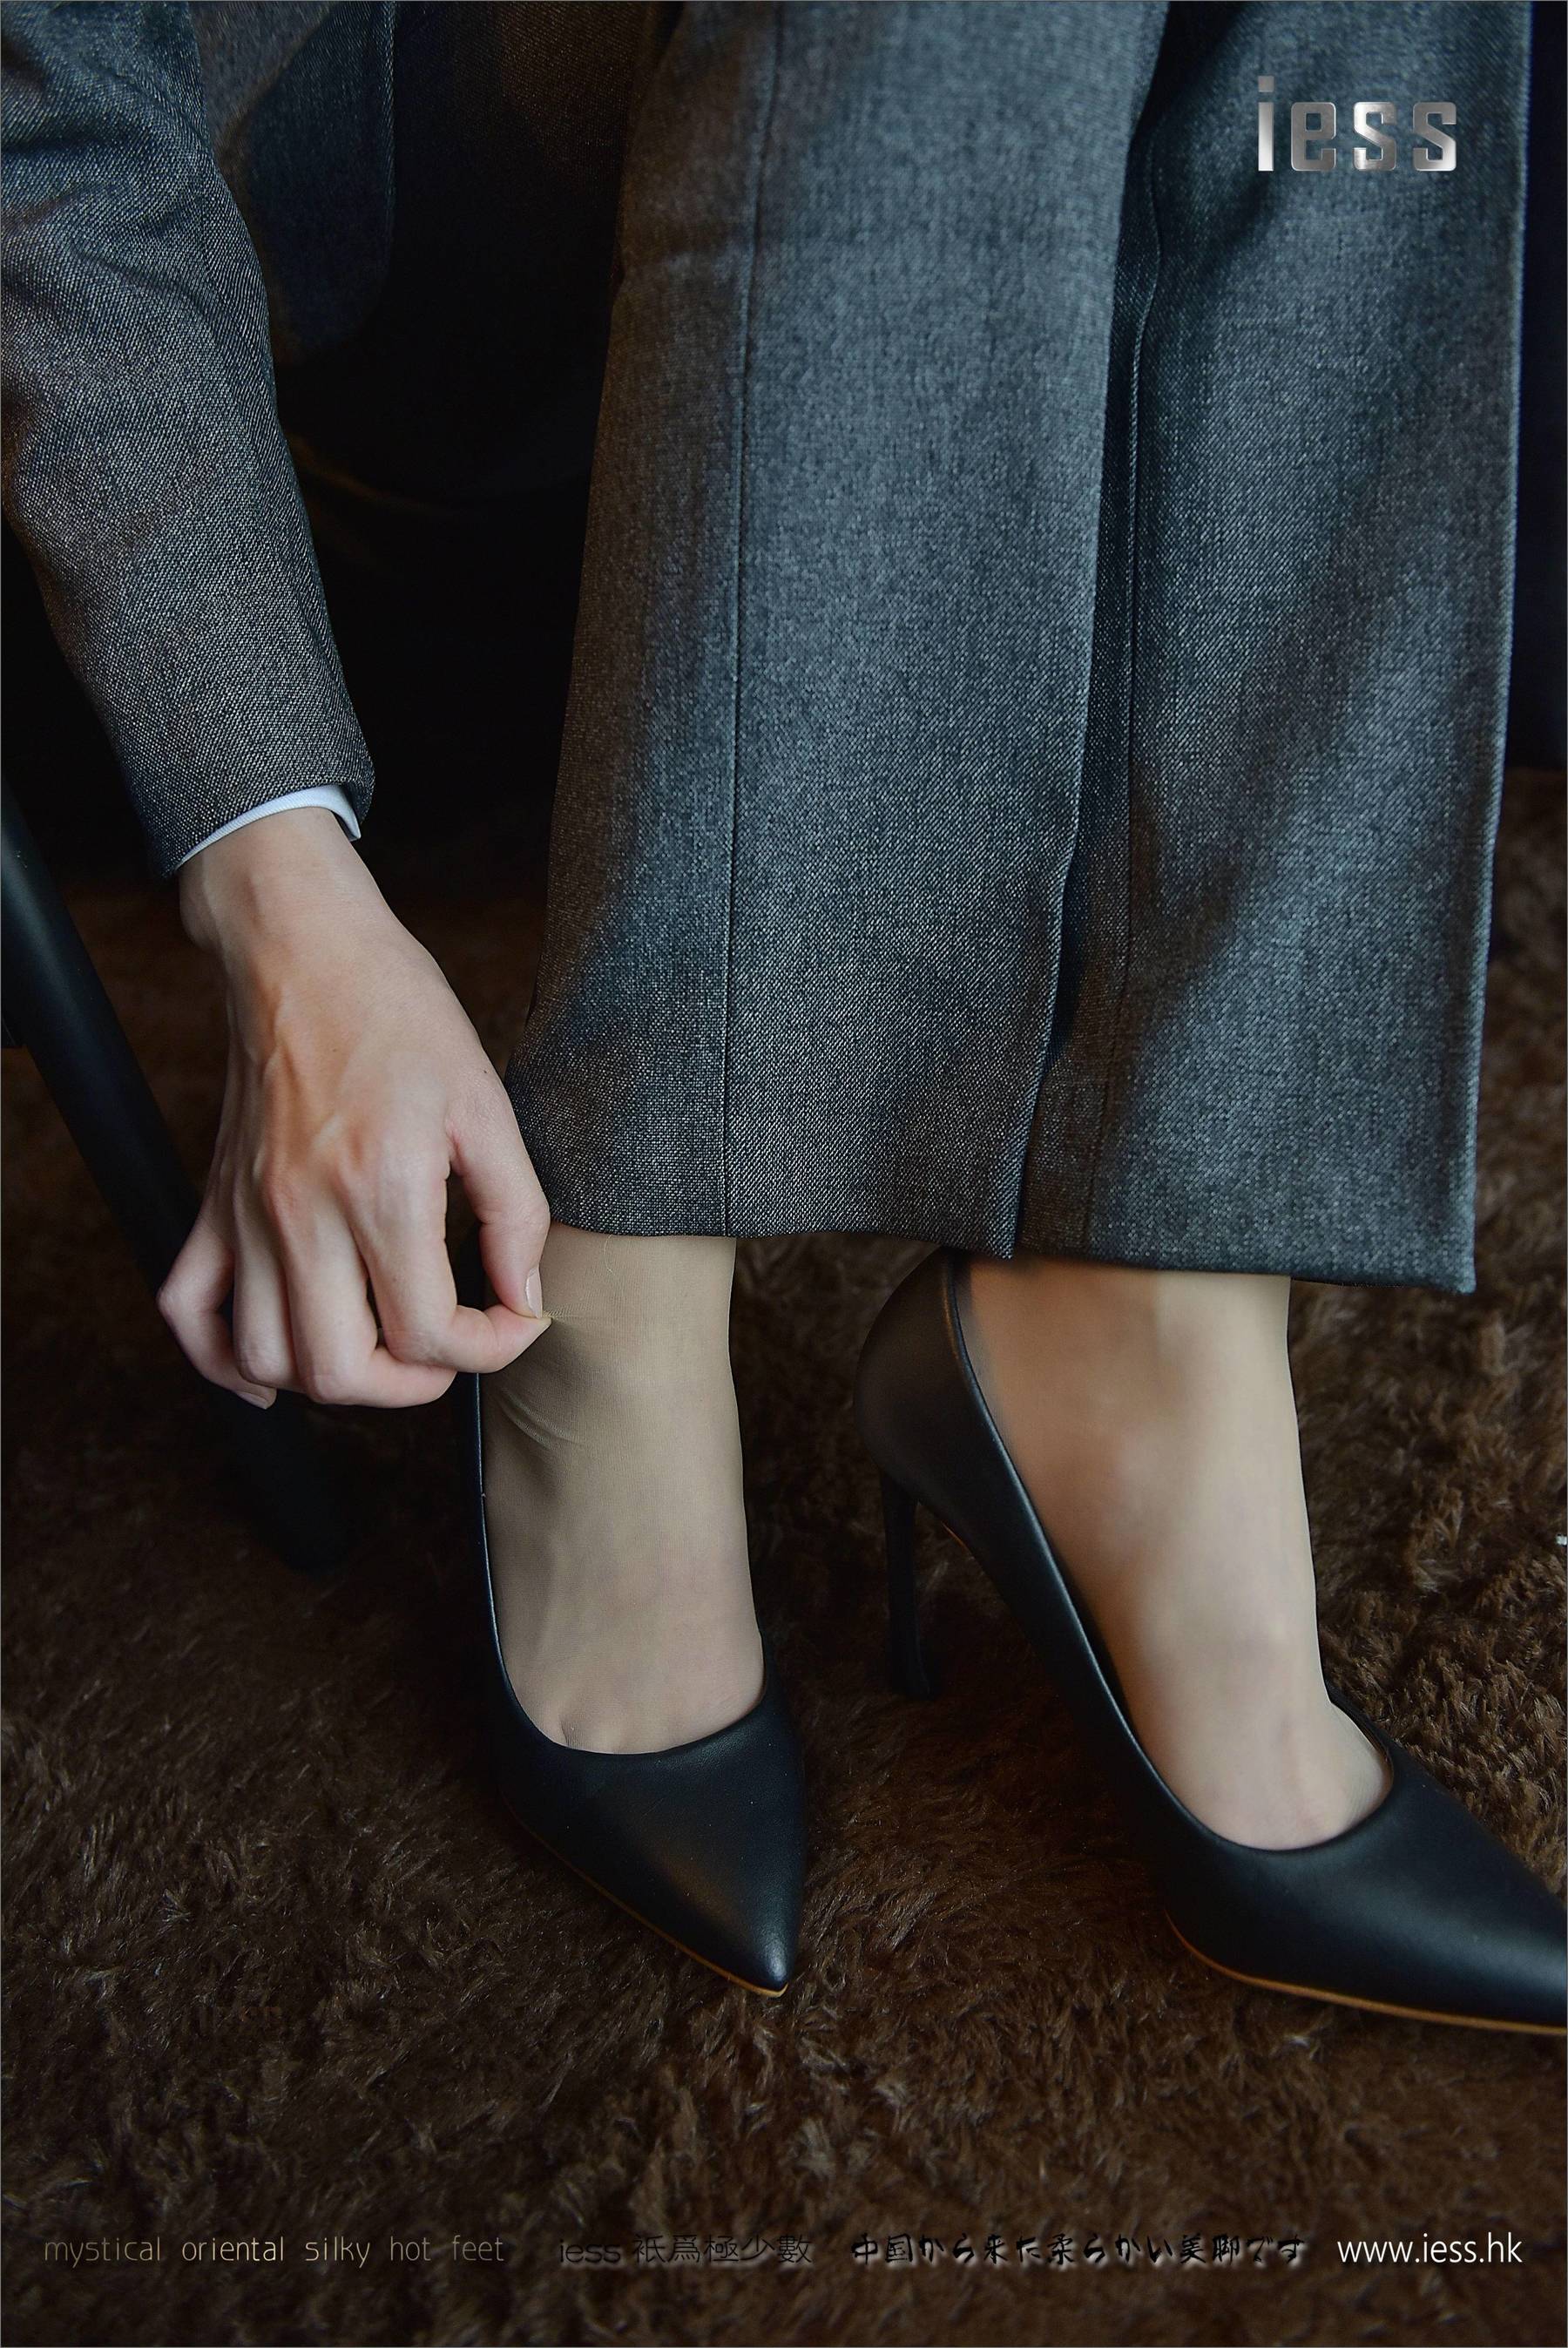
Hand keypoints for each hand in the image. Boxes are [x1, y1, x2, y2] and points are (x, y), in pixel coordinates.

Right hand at [159, 807, 549, 1407]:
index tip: (515, 1319)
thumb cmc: (399, 1014)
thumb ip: (516, 1212)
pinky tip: (278, 1367)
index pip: (431, 1333)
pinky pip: (188, 1314)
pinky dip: (225, 1361)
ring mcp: (245, 1216)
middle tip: (449, 1350)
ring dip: (332, 1381)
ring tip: (382, 1348)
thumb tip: (526, 1296)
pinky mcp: (212, 1206)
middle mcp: (302, 1214)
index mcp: (381, 1188)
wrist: (301, 950)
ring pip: (267, 1359)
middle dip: (412, 1386)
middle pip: (342, 1372)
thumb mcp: (487, 1104)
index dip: (491, 1347)